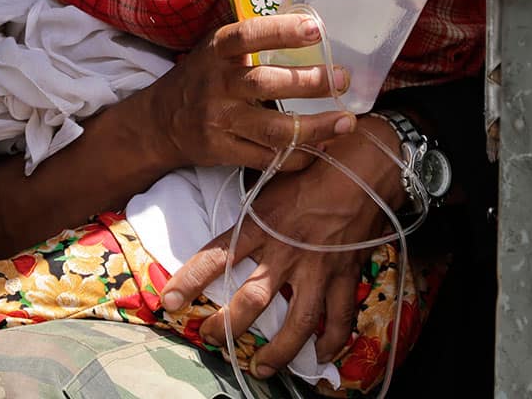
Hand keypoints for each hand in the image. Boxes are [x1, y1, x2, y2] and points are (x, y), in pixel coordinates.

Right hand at [149, 13, 355, 172]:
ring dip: (315, 127)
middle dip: (309, 82)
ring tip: (346, 121)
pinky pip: (267, 158)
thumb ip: (252, 40)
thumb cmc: (201, 77)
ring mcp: (219, 120)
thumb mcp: (216, 49)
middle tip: (342, 79)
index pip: (248, 35)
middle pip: (266, 84)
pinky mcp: (223, 151)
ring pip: (273, 129)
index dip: (282, 31)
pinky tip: (322, 146)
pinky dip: (299, 155)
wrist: (160, 121)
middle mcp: (217, 84)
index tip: (316, 29)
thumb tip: (310, 28)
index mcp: (217, 51)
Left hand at [161, 114, 404, 375]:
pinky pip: (340, 318)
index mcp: (262, 222)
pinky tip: (321, 356)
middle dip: (227, 326)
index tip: (170, 302)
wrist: (361, 163)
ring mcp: (318, 266)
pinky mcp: (346, 274)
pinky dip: (333, 341)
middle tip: (211, 340)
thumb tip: (234, 228)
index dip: (189, 280)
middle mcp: (286, 249)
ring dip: (278, 352)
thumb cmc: (311, 163)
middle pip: (252, 299)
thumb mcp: (270, 179)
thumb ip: (253, 209)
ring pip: (297, 322)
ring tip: (260, 369)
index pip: (216, 255)